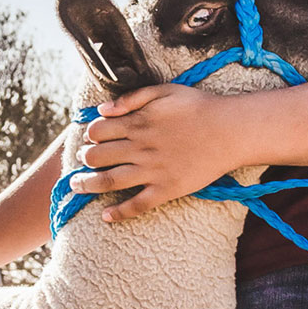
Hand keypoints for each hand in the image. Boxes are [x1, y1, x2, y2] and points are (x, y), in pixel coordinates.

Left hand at [73, 84, 254, 222]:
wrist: (230, 131)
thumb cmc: (198, 107)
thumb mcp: (164, 91)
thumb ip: (131, 98)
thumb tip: (102, 110)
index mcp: (138, 123)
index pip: (98, 130)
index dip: (89, 134)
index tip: (91, 137)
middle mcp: (140, 148)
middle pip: (98, 156)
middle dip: (84, 158)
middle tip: (82, 161)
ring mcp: (152, 171)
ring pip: (109, 181)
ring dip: (88, 185)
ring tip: (77, 186)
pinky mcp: (166, 189)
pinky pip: (137, 205)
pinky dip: (119, 213)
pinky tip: (106, 217)